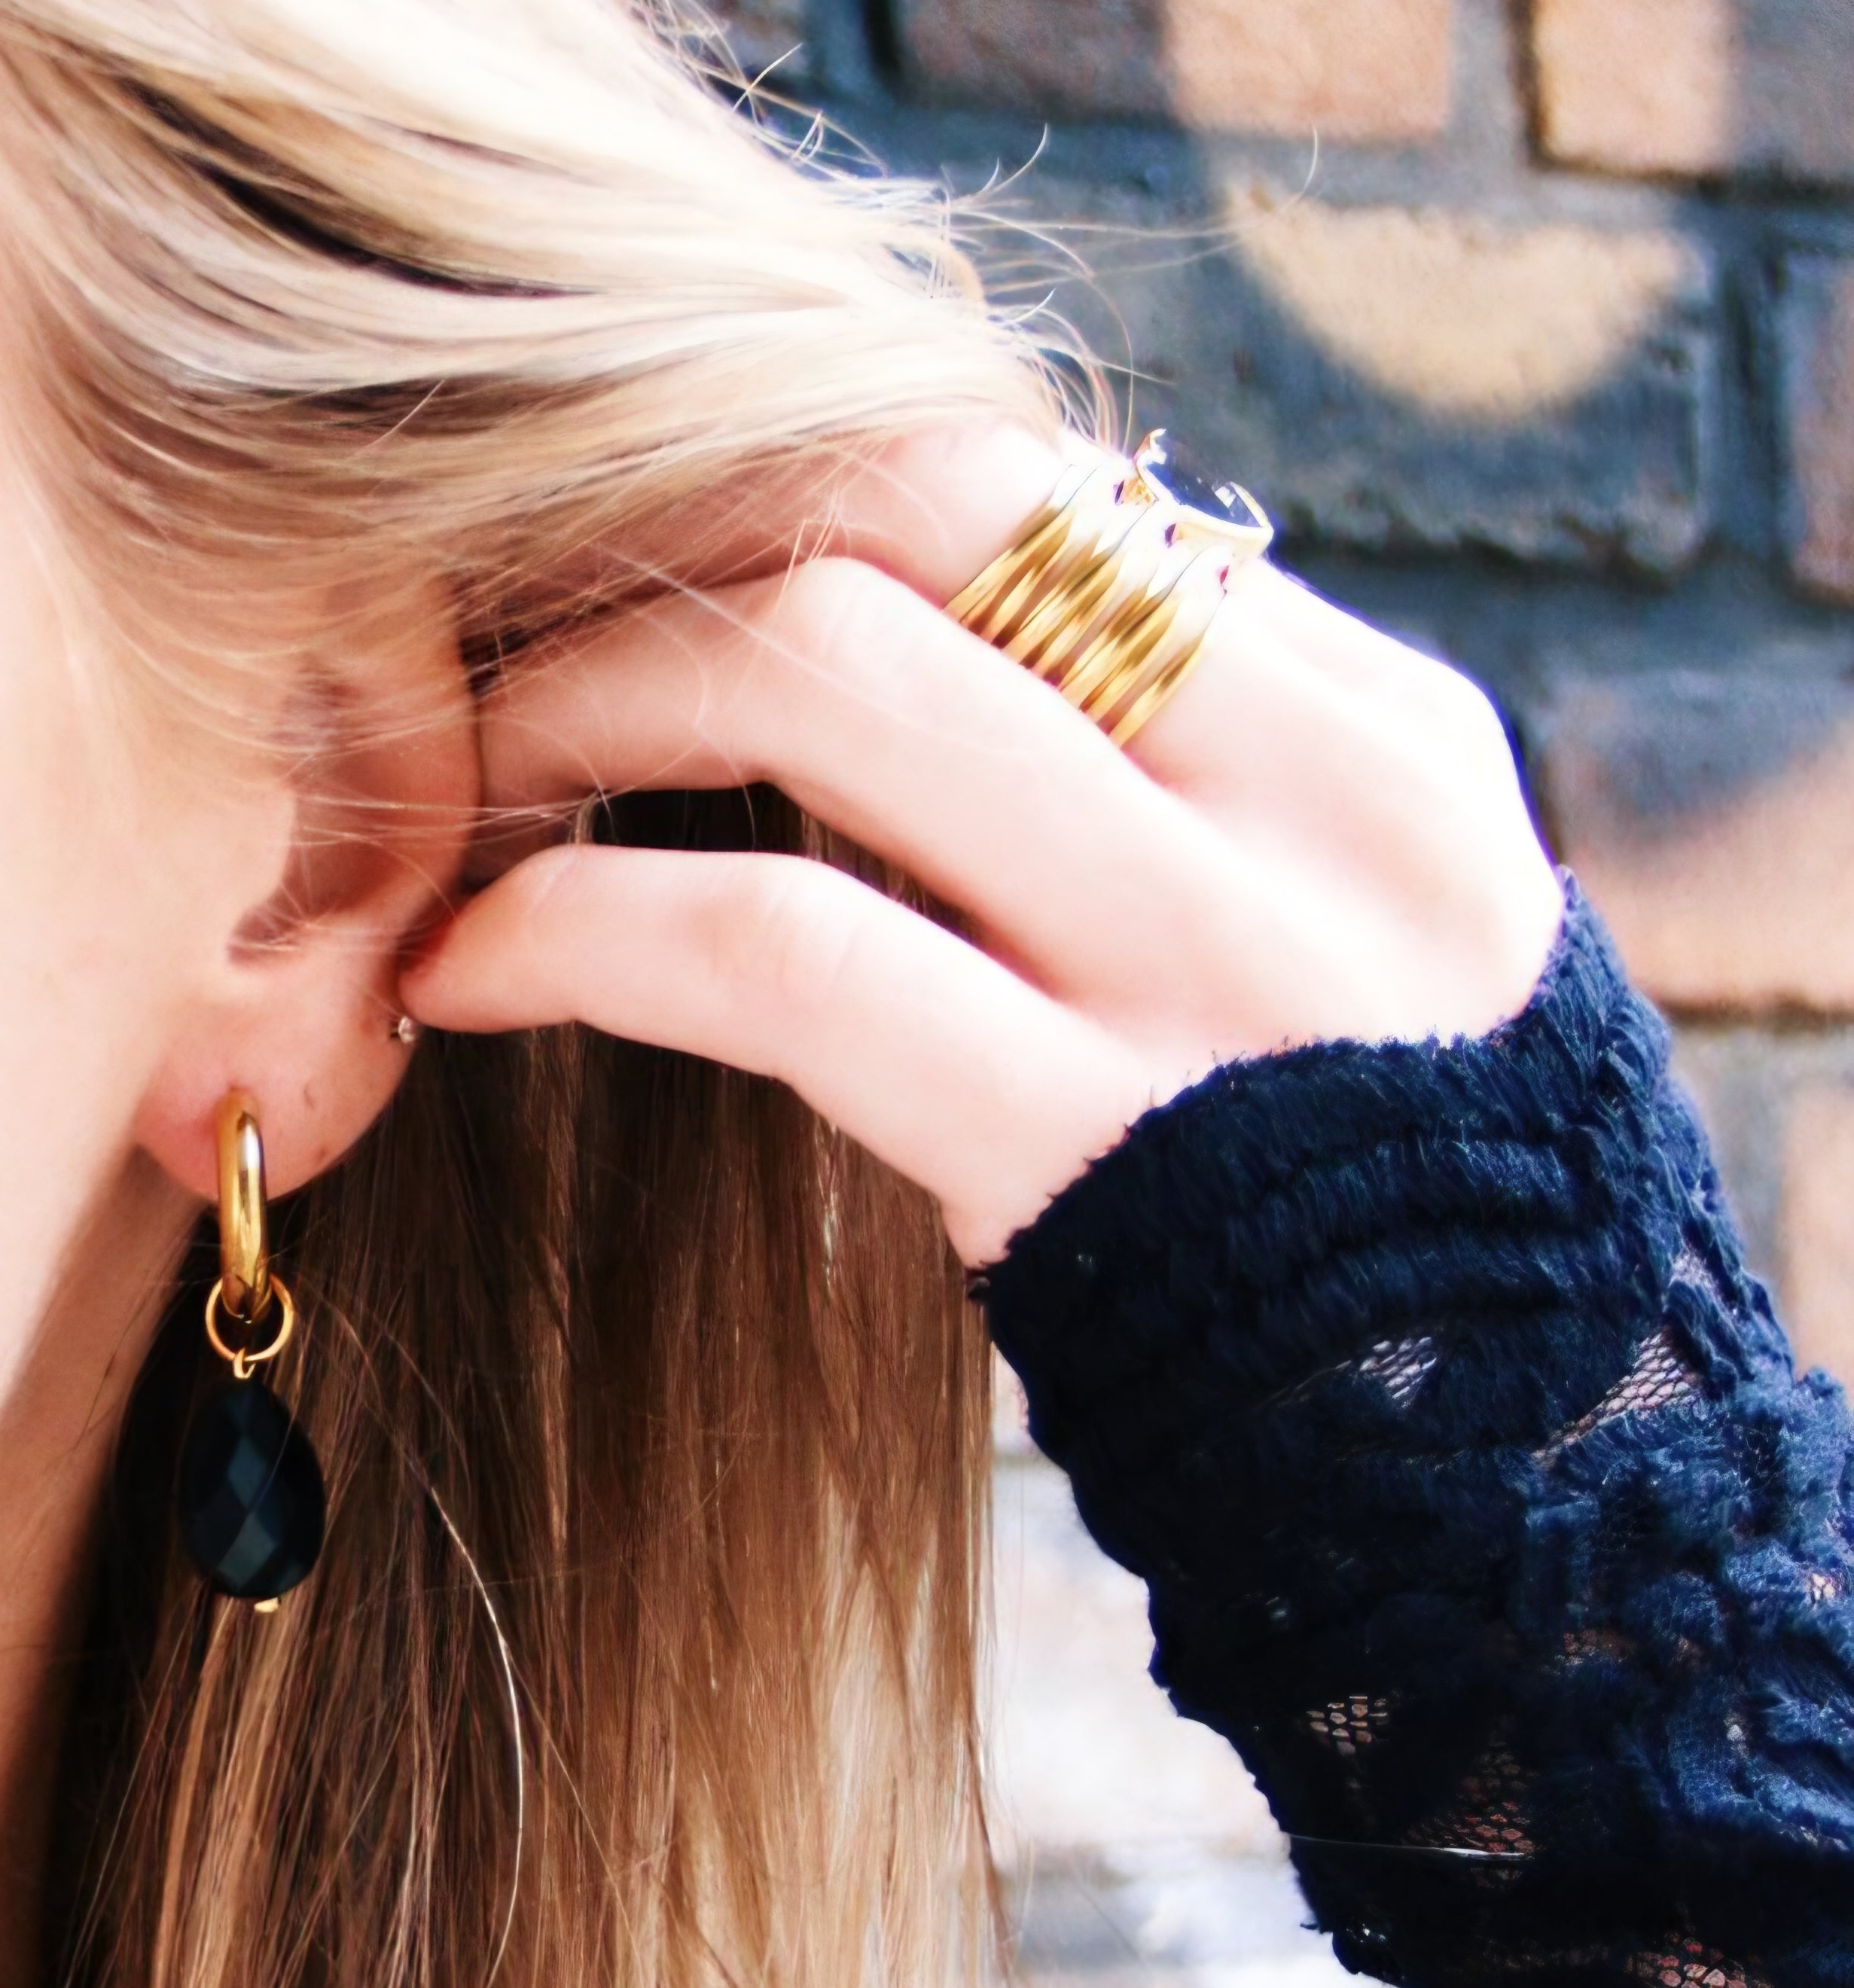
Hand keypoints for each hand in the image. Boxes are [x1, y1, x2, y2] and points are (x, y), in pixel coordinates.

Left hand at [399, 426, 1563, 1267]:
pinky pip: (774, 950)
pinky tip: (462, 977)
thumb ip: (1182, 799)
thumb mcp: (1344, 947)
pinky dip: (569, 929)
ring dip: (579, 709)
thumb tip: (930, 671)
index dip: (780, 492)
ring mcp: (1216, 962)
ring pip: (818, 681)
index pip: (1029, 484)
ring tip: (466, 797)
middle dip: (667, 554)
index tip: (639, 575)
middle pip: (912, 507)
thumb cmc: (1374, 1224)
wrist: (1526, 1503)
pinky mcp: (1089, 1143)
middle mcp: (1317, 799)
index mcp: (1371, 736)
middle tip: (512, 649)